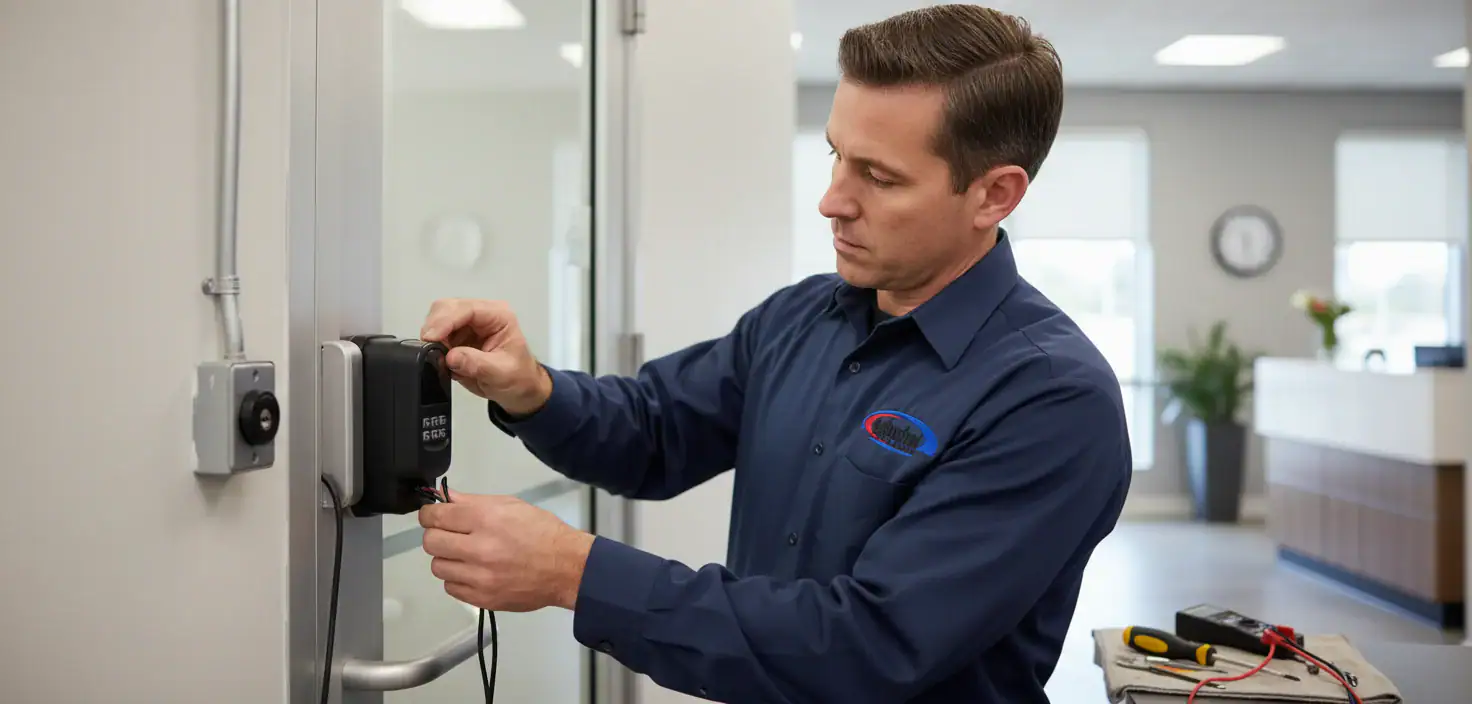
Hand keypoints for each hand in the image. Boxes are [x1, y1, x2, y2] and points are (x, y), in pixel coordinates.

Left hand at [419, 491, 595, 611]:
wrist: (567, 568)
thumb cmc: (542, 532)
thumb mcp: (511, 506)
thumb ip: (473, 502)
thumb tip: (444, 498)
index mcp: (486, 519)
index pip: (436, 516)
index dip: (429, 514)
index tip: (433, 515)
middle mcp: (479, 548)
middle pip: (431, 542)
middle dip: (436, 535)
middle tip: (451, 535)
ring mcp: (479, 576)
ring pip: (437, 567)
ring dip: (447, 558)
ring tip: (465, 555)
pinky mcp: (482, 598)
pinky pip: (451, 587)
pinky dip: (458, 578)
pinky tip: (474, 572)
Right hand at [420, 298, 552, 416]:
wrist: (519, 389)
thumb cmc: (519, 377)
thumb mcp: (501, 373)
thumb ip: (476, 364)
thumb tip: (452, 357)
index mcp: (499, 316)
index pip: (466, 309)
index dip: (445, 321)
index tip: (432, 337)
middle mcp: (482, 315)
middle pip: (447, 307)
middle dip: (435, 326)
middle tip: (429, 347)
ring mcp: (468, 324)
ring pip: (437, 318)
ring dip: (433, 336)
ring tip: (439, 356)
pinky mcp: (457, 336)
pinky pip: (436, 335)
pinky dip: (433, 345)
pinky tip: (441, 358)